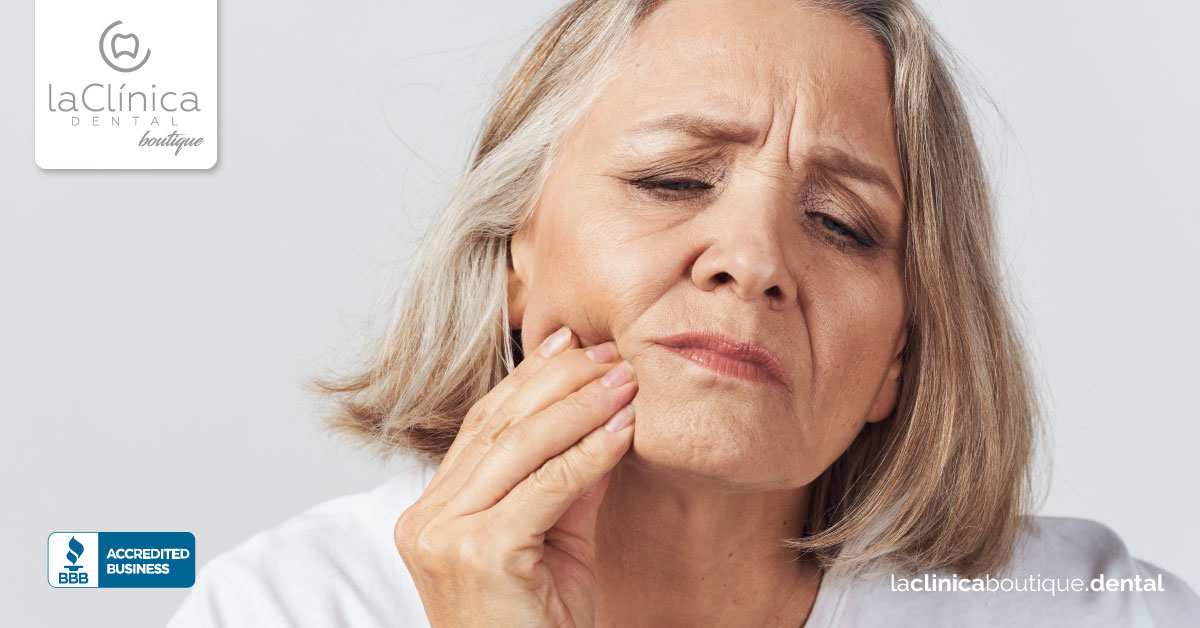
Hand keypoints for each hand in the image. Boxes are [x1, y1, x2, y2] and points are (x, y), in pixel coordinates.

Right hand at [394, 325, 637, 627]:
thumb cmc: (536, 625)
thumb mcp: (554, 539)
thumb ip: (568, 481)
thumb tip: (604, 415)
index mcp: (432, 511)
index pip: (483, 426)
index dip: (529, 380)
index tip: (571, 343)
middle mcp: (427, 518)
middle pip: (497, 426)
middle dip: (559, 381)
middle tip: (611, 355)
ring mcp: (445, 535)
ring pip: (519, 447)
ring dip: (580, 406)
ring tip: (626, 380)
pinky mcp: (479, 553)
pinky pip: (545, 488)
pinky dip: (589, 454)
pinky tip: (623, 430)